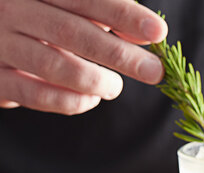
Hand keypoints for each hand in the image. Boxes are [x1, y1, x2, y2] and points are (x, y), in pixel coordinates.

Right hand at [0, 0, 166, 114]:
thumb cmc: (36, 18)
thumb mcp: (69, 8)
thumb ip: (108, 16)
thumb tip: (150, 33)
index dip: (122, 14)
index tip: (157, 31)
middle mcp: (12, 8)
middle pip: (72, 31)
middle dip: (120, 54)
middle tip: (154, 72)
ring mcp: (0, 43)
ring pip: (54, 65)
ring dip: (96, 81)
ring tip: (116, 87)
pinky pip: (38, 95)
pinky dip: (72, 101)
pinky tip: (91, 99)